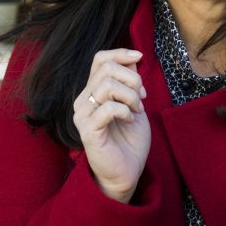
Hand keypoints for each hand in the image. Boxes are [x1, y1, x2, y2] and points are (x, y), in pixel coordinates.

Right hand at [72, 49, 150, 202]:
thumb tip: (133, 58)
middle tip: (142, 98)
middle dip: (132, 78)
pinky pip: (108, 108)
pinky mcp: (88, 130)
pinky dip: (125, 111)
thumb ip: (130, 83)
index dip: (120, 53)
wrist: (126, 172)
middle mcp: (83, 100)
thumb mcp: (134, 105)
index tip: (140, 57)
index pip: (100, 59)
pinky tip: (130, 120)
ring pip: (107, 86)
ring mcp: (83, 115)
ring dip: (130, 96)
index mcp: (92, 91)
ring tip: (137, 110)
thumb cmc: (129, 141)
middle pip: (106, 68)